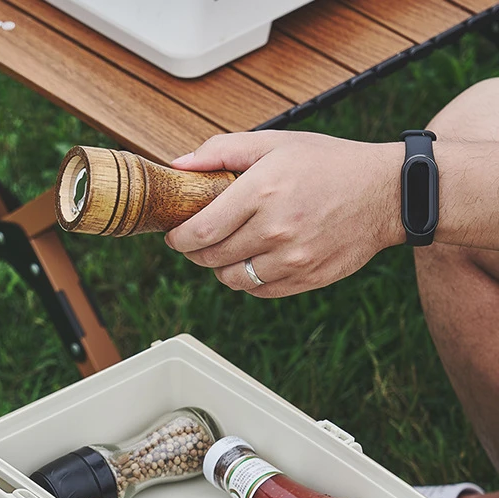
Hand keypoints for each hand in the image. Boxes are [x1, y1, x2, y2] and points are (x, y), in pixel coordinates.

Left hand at [164, 131, 405, 296]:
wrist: (386, 194)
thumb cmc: (328, 163)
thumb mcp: (275, 143)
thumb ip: (222, 151)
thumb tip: (178, 166)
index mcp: (262, 192)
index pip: (201, 232)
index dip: (179, 238)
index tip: (175, 235)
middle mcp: (275, 229)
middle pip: (212, 258)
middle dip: (194, 253)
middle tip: (196, 242)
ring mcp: (292, 258)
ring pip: (233, 279)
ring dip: (220, 268)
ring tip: (227, 250)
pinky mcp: (306, 277)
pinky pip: (259, 290)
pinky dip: (248, 279)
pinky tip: (253, 260)